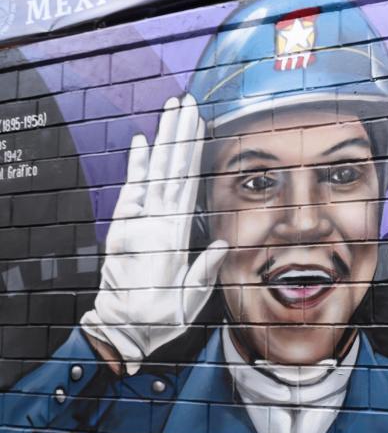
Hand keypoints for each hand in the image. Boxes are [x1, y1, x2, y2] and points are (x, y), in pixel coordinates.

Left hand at [80, 95, 227, 374]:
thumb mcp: (191, 299)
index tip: (199, 121)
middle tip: (186, 102)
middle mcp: (151, 223)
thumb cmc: (160, 318)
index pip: (185, 182)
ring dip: (161, 140)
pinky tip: (141, 140)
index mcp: (172, 236)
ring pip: (151, 173)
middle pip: (168, 169)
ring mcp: (134, 224)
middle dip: (178, 133)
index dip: (191, 150)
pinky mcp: (122, 229)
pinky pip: (132, 191)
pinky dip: (136, 165)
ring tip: (169, 111)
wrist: (118, 330)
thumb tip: (224, 243)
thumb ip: (206, 268)